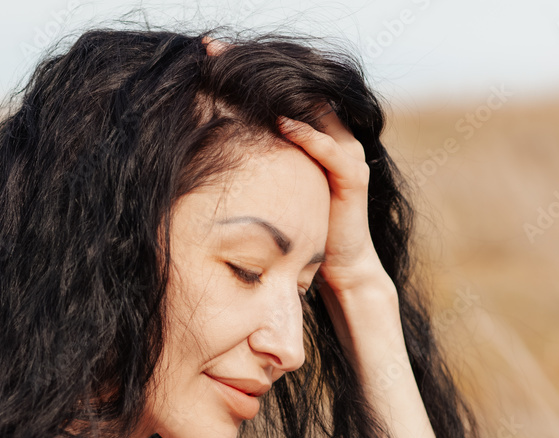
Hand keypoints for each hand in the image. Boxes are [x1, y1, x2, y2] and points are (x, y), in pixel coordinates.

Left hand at [201, 36, 393, 297]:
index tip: (208, 52)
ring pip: (314, 109)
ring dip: (279, 91)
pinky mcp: (353, 175)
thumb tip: (205, 147)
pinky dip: (306, 134)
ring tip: (240, 76)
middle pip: (296, 87)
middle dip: (256, 66)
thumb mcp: (271, 184)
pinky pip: (330, 148)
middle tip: (214, 51)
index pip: (282, 88)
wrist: (338, 264)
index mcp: (313, 131)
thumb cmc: (301, 226)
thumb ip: (253, 162)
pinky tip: (280, 124)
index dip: (248, 68)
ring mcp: (346, 151)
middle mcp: (333, 134)